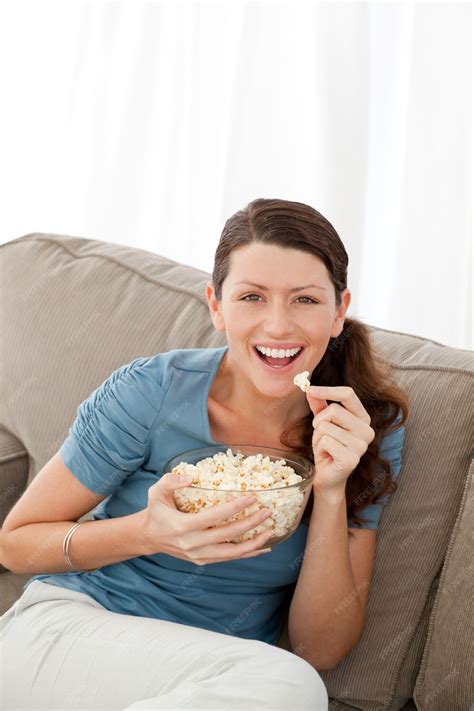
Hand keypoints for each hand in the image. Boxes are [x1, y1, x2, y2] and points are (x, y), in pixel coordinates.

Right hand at [138, 472, 273, 564]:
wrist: (149, 537)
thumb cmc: (156, 510)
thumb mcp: (156, 491)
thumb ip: (171, 481)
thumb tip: (191, 477)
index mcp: (182, 526)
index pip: (215, 517)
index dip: (235, 507)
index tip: (252, 496)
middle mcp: (192, 544)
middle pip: (228, 535)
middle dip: (251, 523)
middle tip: (267, 512)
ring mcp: (198, 555)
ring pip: (232, 553)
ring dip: (254, 543)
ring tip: (270, 531)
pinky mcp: (202, 561)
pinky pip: (229, 559)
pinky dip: (247, 554)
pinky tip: (262, 548)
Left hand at [305, 386, 374, 495]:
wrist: (327, 476)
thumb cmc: (327, 447)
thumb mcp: (323, 423)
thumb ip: (319, 405)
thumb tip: (310, 389)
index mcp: (363, 418)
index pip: (348, 394)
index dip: (328, 390)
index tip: (310, 389)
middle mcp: (367, 430)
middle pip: (334, 410)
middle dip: (319, 421)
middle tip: (320, 434)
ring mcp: (361, 446)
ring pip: (326, 427)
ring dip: (318, 437)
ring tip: (324, 447)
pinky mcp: (351, 458)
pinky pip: (325, 441)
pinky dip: (319, 447)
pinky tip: (326, 455)